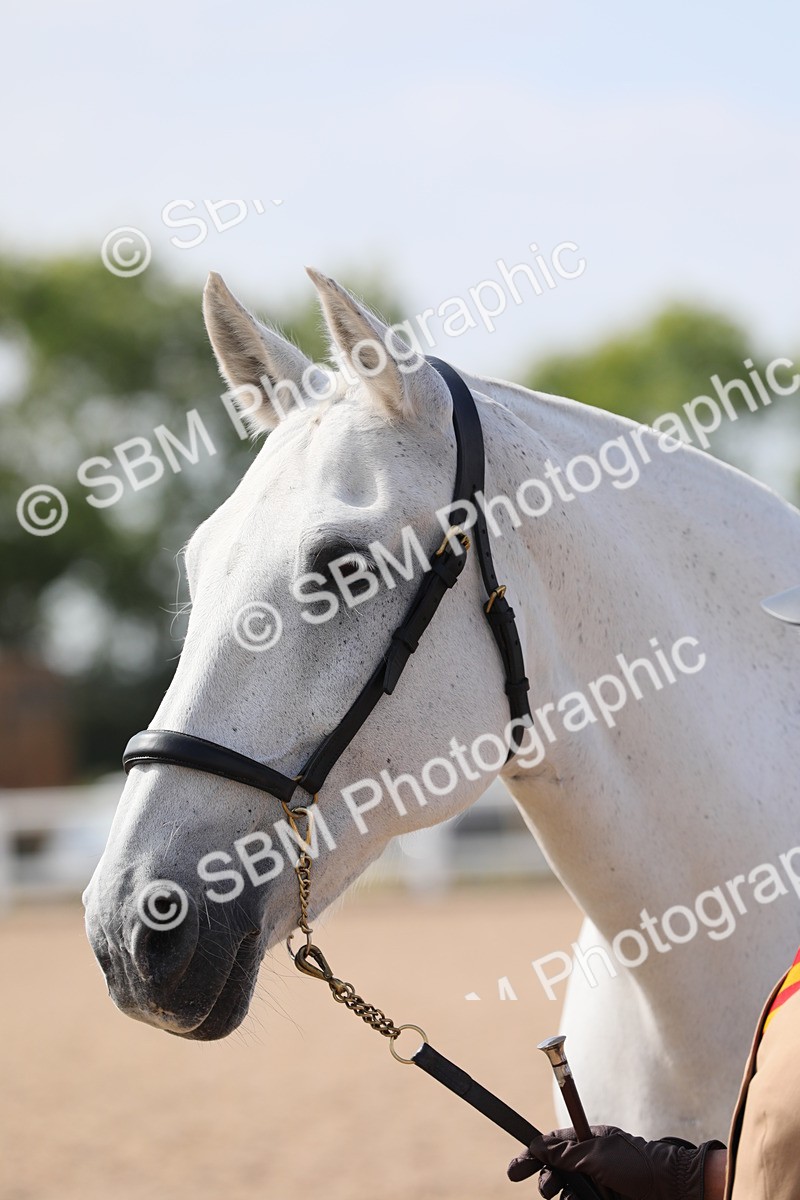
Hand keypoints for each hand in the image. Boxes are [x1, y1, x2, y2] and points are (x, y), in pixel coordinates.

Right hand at [507, 1125, 725, 1198]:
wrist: (672, 1191)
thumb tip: (536, 1144)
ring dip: (564, 1197)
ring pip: (566, 1194)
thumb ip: (565, 1151)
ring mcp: (598, 1185)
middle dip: (547, 1181)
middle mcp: (591, 1163)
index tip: (514, 1170)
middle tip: (548, 1190)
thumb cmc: (638, 1166)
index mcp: (588, 1141)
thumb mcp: (597, 1154)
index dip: (532, 1155)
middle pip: (555, 1172)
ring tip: (574, 1199)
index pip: (552, 1144)